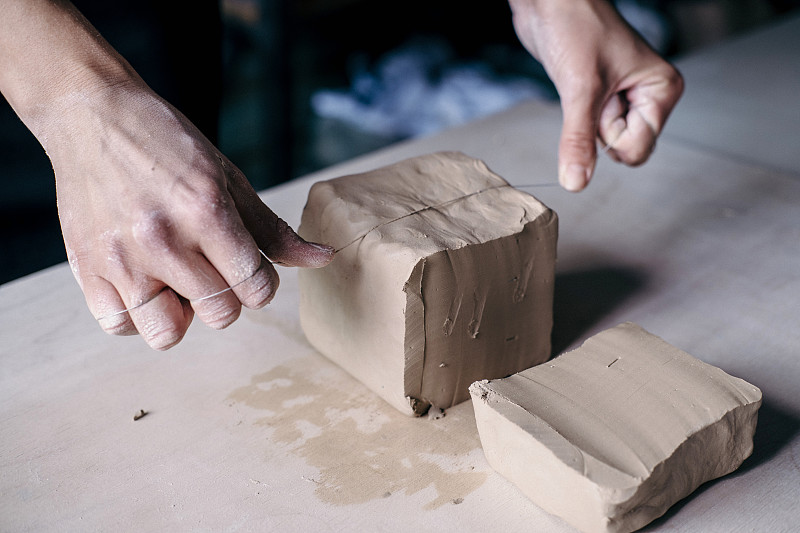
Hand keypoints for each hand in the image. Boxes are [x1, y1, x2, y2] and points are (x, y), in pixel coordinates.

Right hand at [48, 82, 332, 349]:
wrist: (92, 116)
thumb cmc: (168, 146)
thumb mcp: (228, 178)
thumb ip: (272, 229)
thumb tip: (324, 258)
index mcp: (206, 212)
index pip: (256, 287)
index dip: (262, 284)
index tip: (250, 269)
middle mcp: (163, 239)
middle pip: (221, 314)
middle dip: (228, 298)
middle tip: (213, 270)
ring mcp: (120, 257)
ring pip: (168, 333)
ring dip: (182, 315)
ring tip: (175, 282)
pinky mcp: (86, 267)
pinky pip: (120, 326)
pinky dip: (137, 315)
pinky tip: (145, 285)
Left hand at [509, 0, 683, 190]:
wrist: (549, 1)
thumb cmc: (576, 25)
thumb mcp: (579, 88)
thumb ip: (579, 141)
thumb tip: (576, 183)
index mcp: (662, 90)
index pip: (638, 148)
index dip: (611, 136)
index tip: (602, 102)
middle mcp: (647, 96)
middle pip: (622, 146)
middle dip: (598, 126)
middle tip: (592, 89)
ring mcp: (622, 98)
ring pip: (602, 139)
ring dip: (584, 119)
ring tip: (583, 81)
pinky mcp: (598, 98)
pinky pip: (587, 128)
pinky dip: (576, 116)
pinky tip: (577, 85)